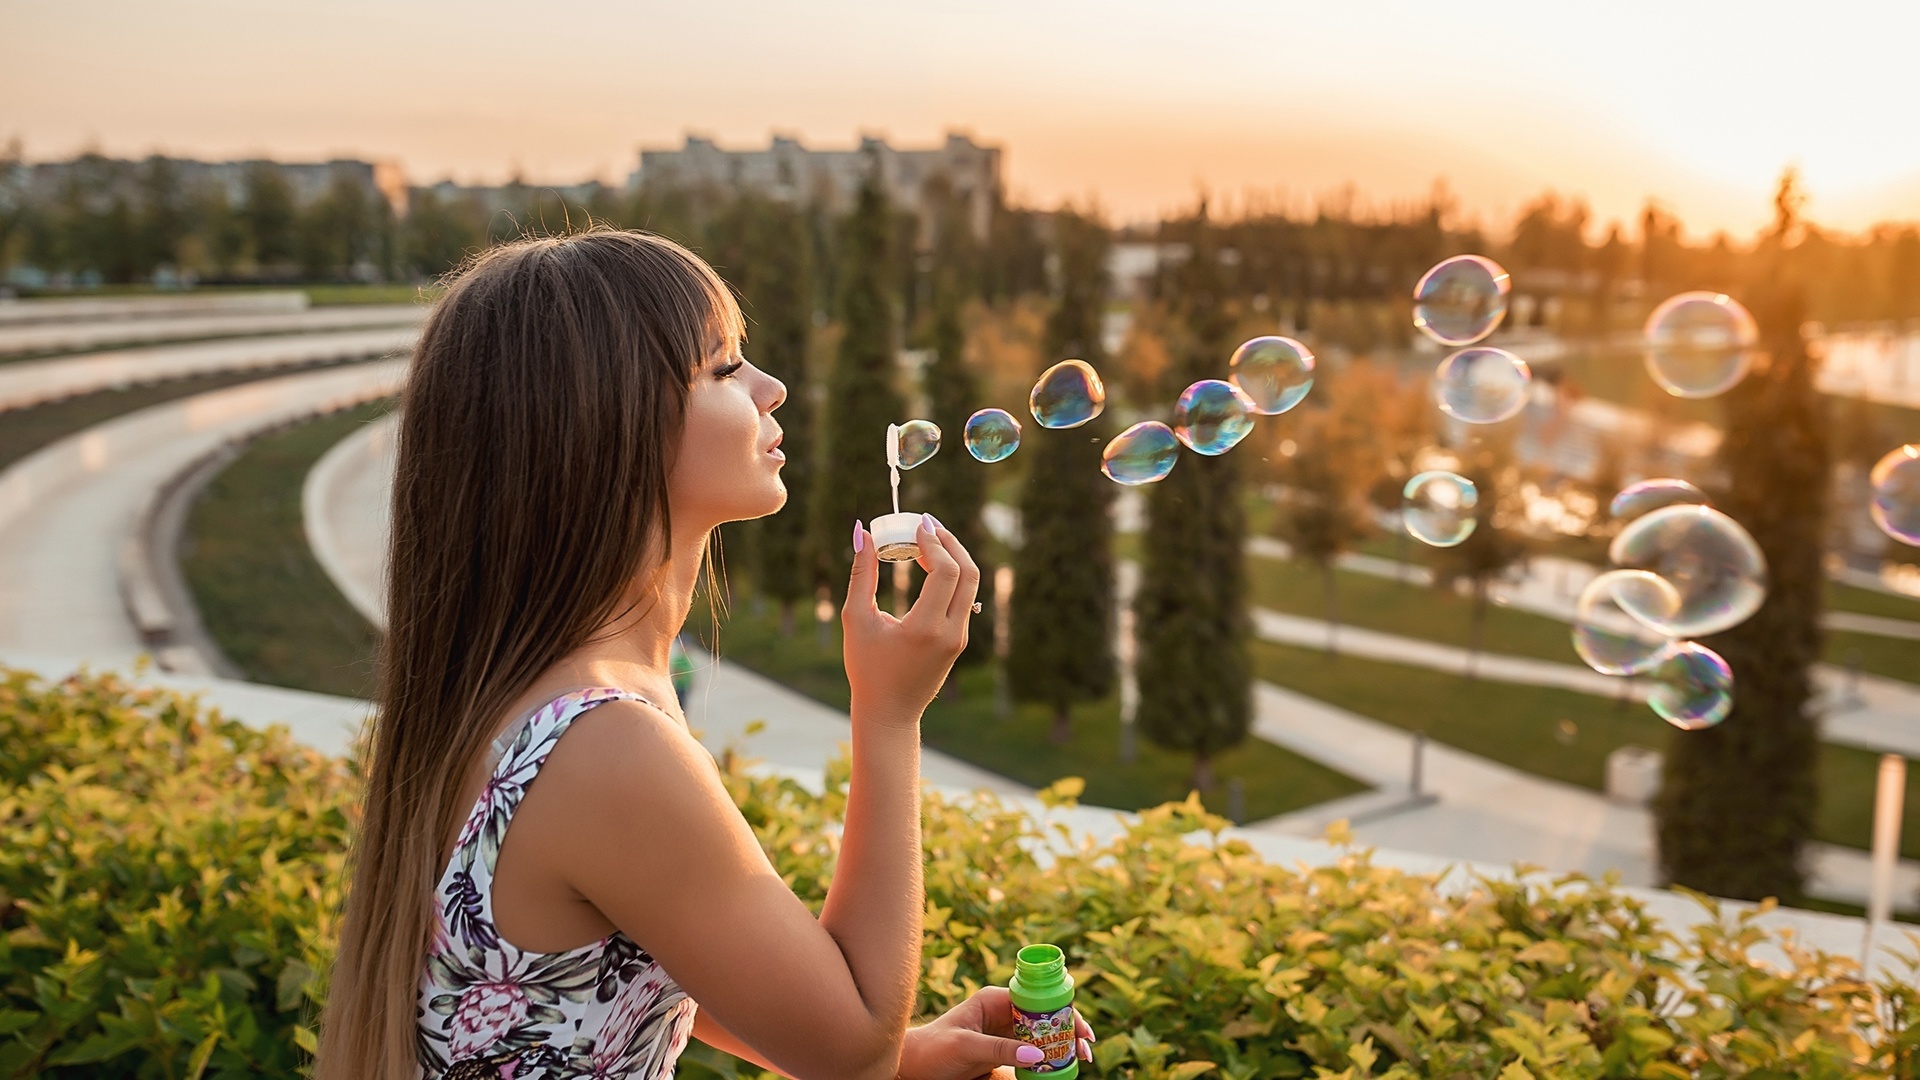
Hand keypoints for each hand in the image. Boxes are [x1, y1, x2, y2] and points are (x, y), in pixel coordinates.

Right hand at [843, 515, 980, 723]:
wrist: (890, 711)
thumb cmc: (867, 668)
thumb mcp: (857, 619)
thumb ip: (861, 574)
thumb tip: (862, 533)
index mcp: (925, 629)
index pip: (946, 572)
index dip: (935, 542)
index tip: (917, 524)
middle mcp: (950, 633)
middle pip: (968, 573)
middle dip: (949, 542)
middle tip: (927, 524)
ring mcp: (960, 637)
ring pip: (971, 585)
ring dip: (953, 557)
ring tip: (926, 539)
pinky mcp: (960, 640)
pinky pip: (964, 598)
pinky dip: (951, 575)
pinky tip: (929, 562)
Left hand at [896, 986, 1093, 1079]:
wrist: (911, 1066)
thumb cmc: (932, 1050)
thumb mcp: (966, 1047)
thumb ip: (1000, 1050)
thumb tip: (1038, 1057)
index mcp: (994, 1000)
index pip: (1038, 1000)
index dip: (1063, 1013)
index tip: (1081, 1031)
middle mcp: (1001, 1012)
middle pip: (1044, 1017)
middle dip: (1067, 1031)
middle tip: (1086, 1052)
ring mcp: (1002, 1031)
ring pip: (1040, 1035)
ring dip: (1059, 1047)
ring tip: (1078, 1062)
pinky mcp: (1000, 1050)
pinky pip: (1029, 1052)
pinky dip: (1045, 1060)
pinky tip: (1056, 1069)